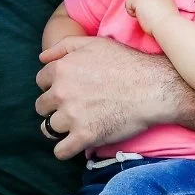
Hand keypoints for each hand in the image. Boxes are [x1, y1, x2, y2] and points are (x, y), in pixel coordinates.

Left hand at [34, 36, 173, 159]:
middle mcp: (61, 92)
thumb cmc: (126, 62)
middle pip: (42, 106)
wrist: (153, 87)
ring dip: (60, 128)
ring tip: (74, 125)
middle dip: (54, 106)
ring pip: (49, 128)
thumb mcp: (94, 42)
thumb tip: (42, 58)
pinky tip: (74, 144)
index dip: (54, 85)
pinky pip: (61, 151)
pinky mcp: (85, 136)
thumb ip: (64, 46)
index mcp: (61, 69)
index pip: (41, 81)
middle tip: (72, 107)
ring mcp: (72, 116)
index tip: (68, 89)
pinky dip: (65, 150)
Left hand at [124, 0, 177, 35]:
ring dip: (138, 11)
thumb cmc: (167, 24)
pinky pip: (128, 4)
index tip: (156, 16)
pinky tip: (142, 16)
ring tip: (148, 17)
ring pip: (134, 1)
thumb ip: (157, 7)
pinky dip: (132, 12)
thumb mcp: (165, 11)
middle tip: (152, 17)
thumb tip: (146, 9)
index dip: (149, 9)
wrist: (168, 25)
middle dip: (143, 9)